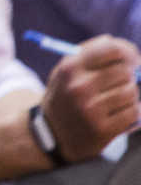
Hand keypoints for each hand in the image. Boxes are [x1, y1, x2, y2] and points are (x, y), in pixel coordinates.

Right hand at [44, 36, 140, 162]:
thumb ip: (92, 55)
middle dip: (127, 77)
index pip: (112, 49)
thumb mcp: (67, 71)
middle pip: (125, 71)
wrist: (52, 135)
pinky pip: (133, 112)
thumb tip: (130, 52)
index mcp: (70, 68)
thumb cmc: (66, 97)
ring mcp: (91, 110)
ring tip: (115, 100)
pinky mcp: (103, 129)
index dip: (128, 53)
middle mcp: (79, 87)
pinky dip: (131, 112)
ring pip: (131, 92)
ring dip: (129, 95)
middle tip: (120, 83)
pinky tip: (117, 113)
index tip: (133, 60)